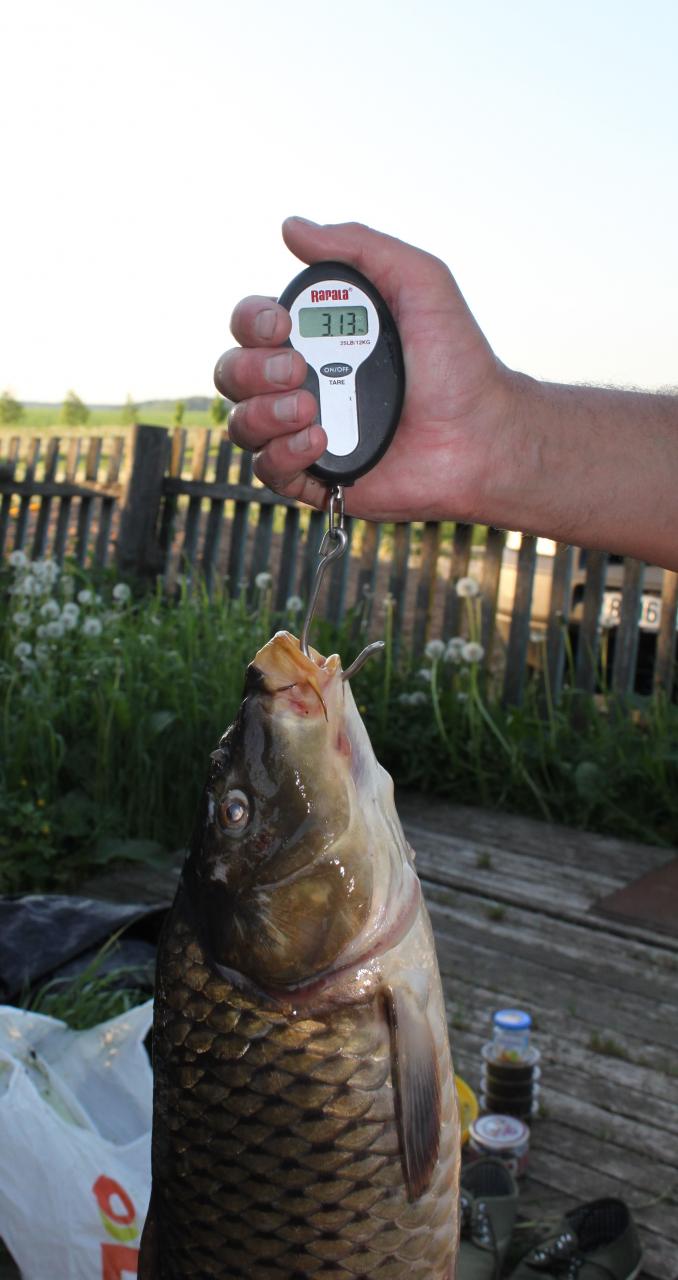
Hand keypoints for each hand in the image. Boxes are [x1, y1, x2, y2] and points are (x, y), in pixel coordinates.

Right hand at [214, 217, 516, 521]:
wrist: (481, 434)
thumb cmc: (458, 361)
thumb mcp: (419, 282)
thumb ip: (360, 247)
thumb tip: (292, 228)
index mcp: (317, 339)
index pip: (249, 326)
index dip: (249, 320)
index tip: (280, 323)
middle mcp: (302, 384)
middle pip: (232, 373)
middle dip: (251, 368)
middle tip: (298, 370)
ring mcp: (305, 433)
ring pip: (240, 423)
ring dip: (263, 412)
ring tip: (311, 410)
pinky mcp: (316, 478)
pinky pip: (266, 469)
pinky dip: (282, 453)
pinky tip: (320, 440)